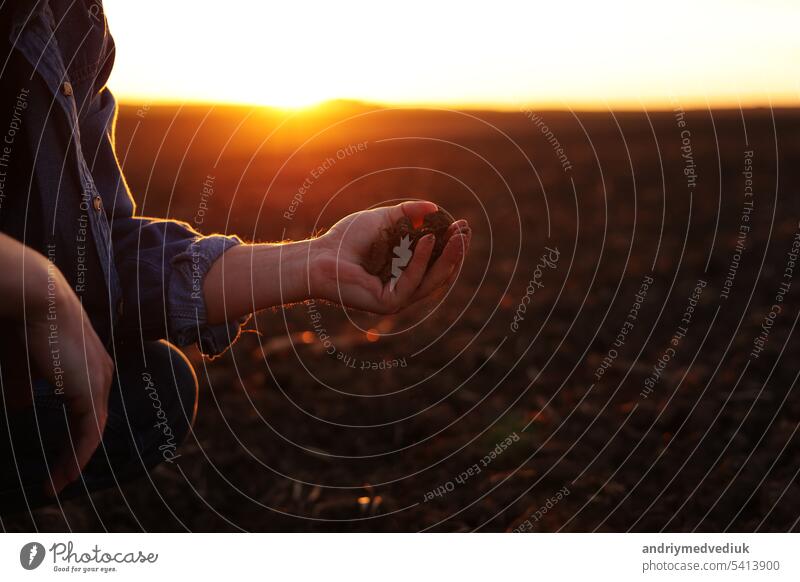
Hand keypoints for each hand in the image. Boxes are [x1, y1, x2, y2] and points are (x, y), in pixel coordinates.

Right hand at [20, 253, 112, 495]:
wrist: (37, 300)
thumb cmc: (25, 322)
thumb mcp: (21, 360)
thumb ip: (23, 382)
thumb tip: (19, 405)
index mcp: (87, 364)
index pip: (85, 406)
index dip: (72, 431)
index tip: (54, 453)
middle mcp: (99, 373)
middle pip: (91, 421)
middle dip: (74, 452)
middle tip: (57, 478)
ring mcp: (99, 381)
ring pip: (92, 431)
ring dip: (75, 460)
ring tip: (57, 483)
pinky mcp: (92, 390)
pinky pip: (89, 433)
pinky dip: (78, 456)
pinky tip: (64, 475)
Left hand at [310, 201, 470, 313]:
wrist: (320, 256)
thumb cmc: (347, 239)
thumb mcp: (383, 220)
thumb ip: (408, 214)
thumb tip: (435, 208)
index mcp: (406, 271)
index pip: (438, 262)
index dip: (453, 246)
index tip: (464, 226)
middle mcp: (405, 287)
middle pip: (440, 274)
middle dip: (456, 253)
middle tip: (466, 232)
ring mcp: (397, 298)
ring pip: (431, 281)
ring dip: (447, 258)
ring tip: (457, 236)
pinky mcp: (388, 302)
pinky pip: (411, 281)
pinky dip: (421, 261)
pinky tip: (427, 240)